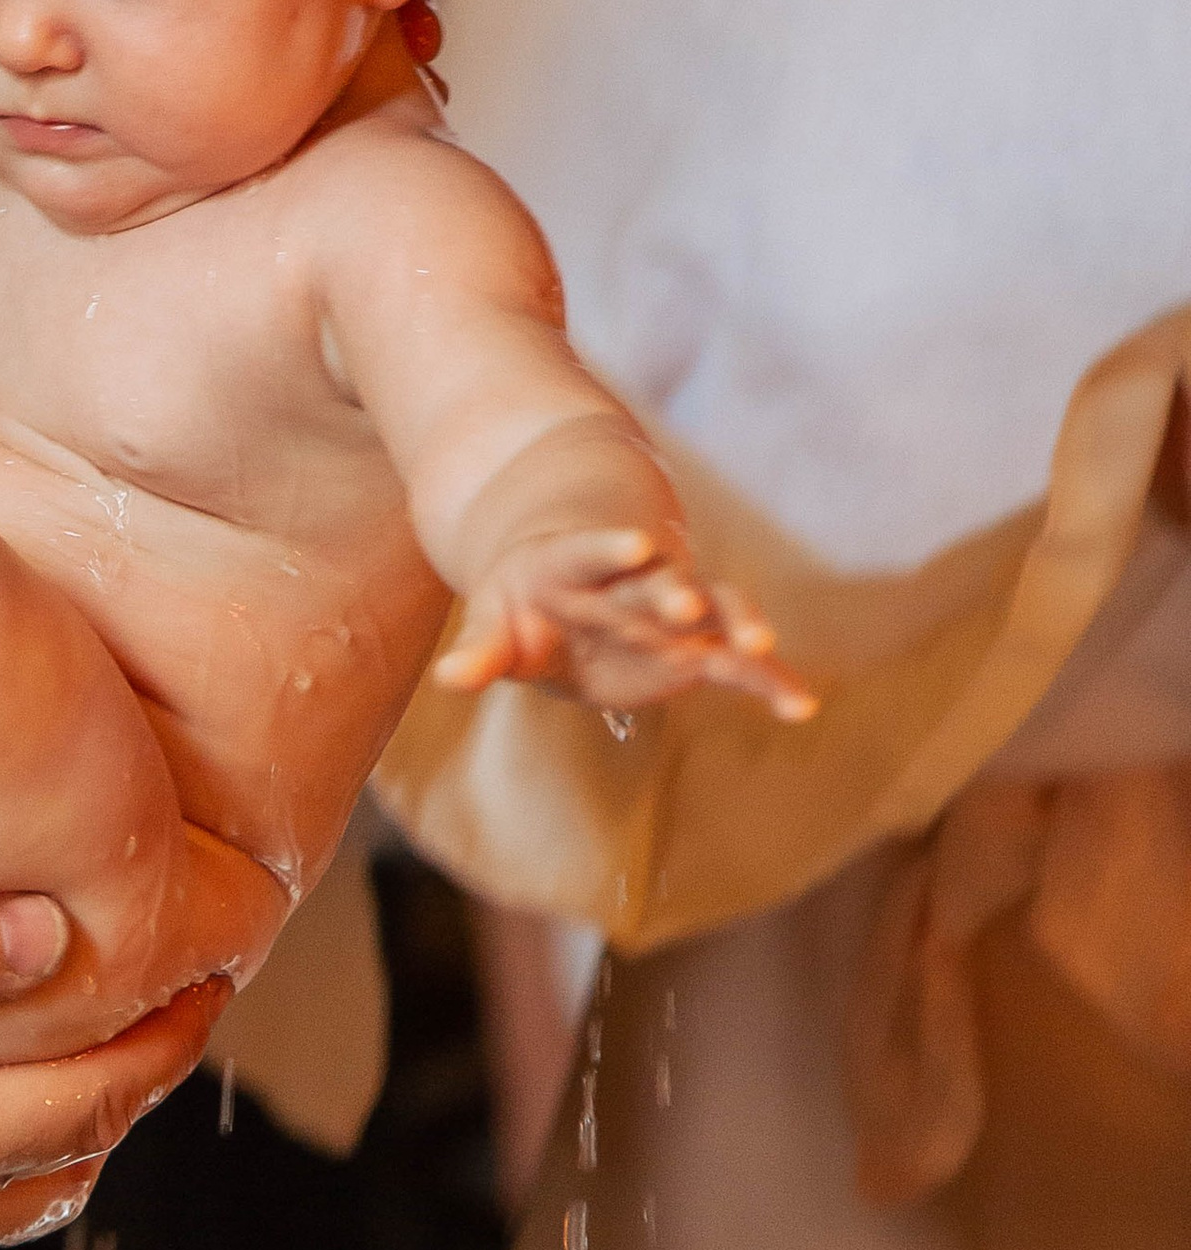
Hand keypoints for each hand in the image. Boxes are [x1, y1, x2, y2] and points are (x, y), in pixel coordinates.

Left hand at [434, 529, 815, 721]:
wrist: (564, 592)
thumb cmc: (522, 604)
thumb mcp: (494, 623)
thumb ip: (481, 651)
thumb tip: (448, 678)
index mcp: (576, 564)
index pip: (592, 551)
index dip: (611, 548)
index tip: (637, 545)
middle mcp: (634, 581)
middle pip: (659, 580)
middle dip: (673, 590)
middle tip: (684, 603)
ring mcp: (675, 610)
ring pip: (713, 608)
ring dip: (734, 622)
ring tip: (761, 642)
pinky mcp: (698, 646)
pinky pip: (740, 662)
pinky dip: (768, 680)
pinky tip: (800, 704)